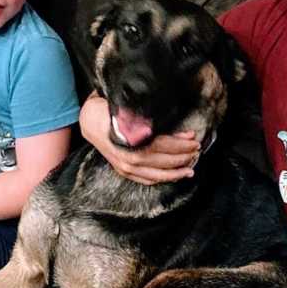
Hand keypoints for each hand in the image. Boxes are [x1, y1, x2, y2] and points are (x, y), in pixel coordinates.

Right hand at [79, 94, 198, 184]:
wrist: (89, 123)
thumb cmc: (108, 112)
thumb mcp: (124, 108)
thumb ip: (141, 116)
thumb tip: (162, 119)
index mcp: (130, 140)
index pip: (163, 144)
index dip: (180, 142)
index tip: (193, 138)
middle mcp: (129, 157)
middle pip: (163, 160)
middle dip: (183, 155)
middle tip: (197, 149)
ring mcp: (126, 167)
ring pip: (157, 174)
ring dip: (177, 172)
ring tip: (191, 168)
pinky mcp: (124, 172)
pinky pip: (147, 179)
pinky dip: (162, 179)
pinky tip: (174, 176)